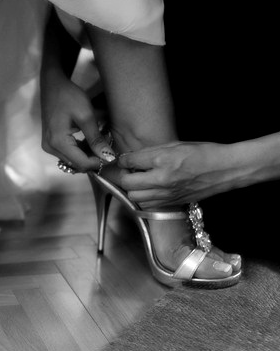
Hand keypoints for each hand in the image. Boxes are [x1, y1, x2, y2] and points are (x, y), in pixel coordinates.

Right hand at [40, 73, 115, 171]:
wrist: (53, 86)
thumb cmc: (69, 97)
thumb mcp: (86, 116)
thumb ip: (96, 139)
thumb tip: (108, 158)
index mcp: (58, 142)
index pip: (82, 163)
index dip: (99, 162)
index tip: (113, 155)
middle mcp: (50, 148)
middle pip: (77, 164)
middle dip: (94, 159)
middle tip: (108, 146)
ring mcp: (49, 146)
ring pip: (73, 160)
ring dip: (88, 155)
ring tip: (100, 141)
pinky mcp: (50, 143)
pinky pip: (68, 154)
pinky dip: (81, 150)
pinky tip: (90, 140)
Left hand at [117, 141, 233, 206]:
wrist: (226, 169)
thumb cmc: (203, 153)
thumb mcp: (174, 145)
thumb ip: (151, 152)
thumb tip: (131, 158)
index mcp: (162, 160)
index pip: (129, 162)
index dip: (123, 160)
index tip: (124, 160)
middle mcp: (162, 179)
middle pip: (127, 183)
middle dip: (124, 176)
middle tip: (130, 171)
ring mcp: (167, 194)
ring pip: (134, 197)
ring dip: (133, 188)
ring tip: (140, 181)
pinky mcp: (173, 203)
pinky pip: (148, 205)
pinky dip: (145, 198)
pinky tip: (151, 189)